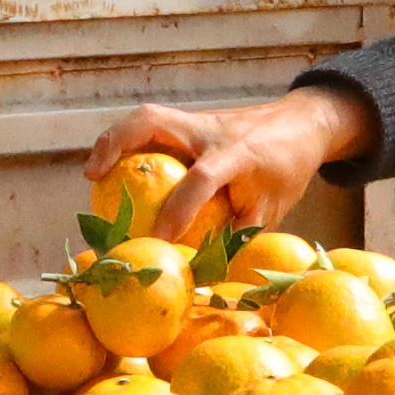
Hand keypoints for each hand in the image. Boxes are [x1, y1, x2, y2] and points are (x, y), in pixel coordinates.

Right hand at [87, 82, 371, 243]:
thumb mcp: (269, 211)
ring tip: (93, 172)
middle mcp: (212, 131)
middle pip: (153, 121)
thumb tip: (200, 276)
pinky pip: (152, 128)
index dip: (179, 209)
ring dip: (114, 141)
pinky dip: (128, 145)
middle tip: (93, 177)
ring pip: (146, 118)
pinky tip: (114, 171)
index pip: (202, 179)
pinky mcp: (191, 121)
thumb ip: (234, 238)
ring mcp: (199, 120)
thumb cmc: (285, 172)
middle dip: (116, 144)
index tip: (159, 240)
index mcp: (238, 155)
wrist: (302, 125)